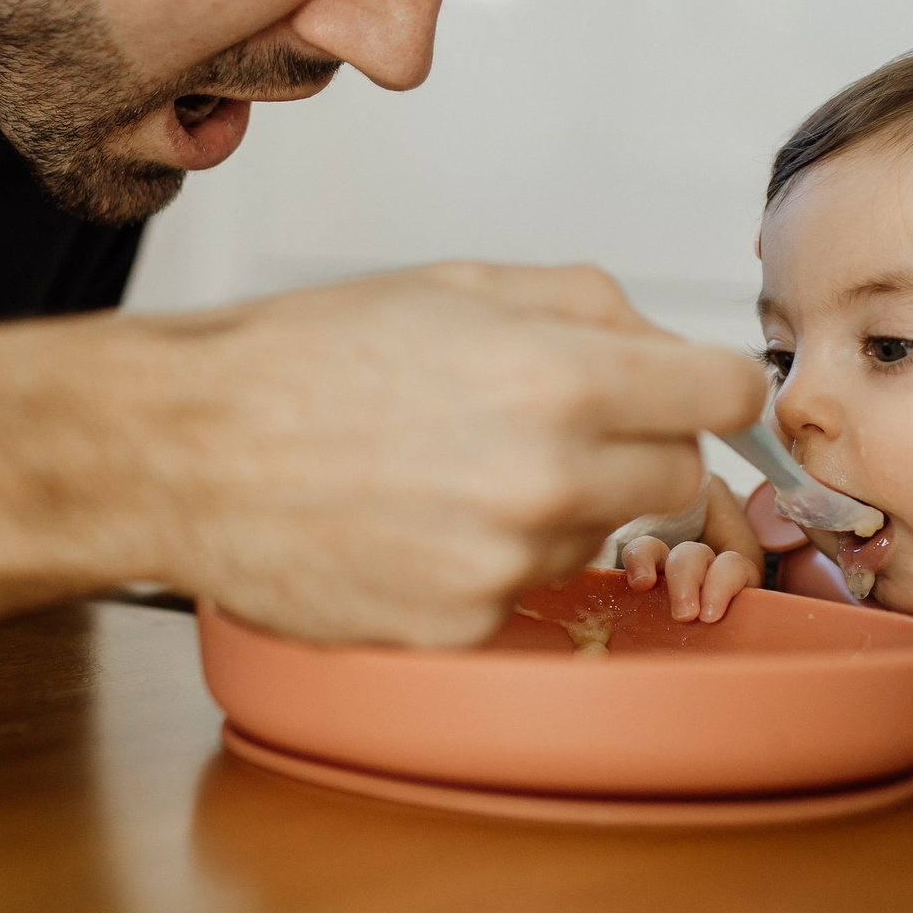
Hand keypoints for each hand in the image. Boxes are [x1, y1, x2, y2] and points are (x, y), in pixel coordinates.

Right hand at [129, 263, 767, 646]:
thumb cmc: (306, 359)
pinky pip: (525, 587)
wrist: (187, 452)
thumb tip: (666, 345)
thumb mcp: (455, 286)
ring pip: (600, 534)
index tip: (687, 392)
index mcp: (557, 377)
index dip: (706, 388)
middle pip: (680, 478)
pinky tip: (420, 519)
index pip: (724, 397)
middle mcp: (547, 478)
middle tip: (557, 423)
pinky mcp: (463, 626)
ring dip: (560, 504)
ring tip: (456, 465)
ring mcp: (506, 563)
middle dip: (639, 446)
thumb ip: (586, 306)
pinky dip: (491, 558)